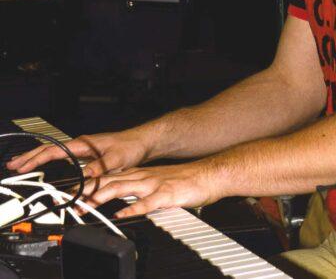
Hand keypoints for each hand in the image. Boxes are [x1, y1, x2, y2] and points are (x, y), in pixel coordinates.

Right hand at [6, 129, 148, 178]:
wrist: (142, 142)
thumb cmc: (130, 146)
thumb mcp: (114, 160)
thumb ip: (97, 169)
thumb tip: (82, 181)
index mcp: (83, 144)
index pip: (54, 151)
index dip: (37, 159)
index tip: (22, 166)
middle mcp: (81, 145)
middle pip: (50, 150)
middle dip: (30, 156)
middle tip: (12, 164)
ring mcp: (83, 149)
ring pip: (55, 153)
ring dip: (38, 158)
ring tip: (21, 164)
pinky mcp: (87, 155)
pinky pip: (63, 157)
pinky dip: (50, 161)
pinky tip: (45, 165)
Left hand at [81, 160, 223, 217]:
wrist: (210, 174)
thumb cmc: (188, 181)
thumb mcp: (159, 183)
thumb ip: (142, 192)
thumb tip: (126, 203)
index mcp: (142, 175)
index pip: (111, 178)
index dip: (91, 186)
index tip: (74, 195)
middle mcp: (145, 177)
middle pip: (111, 181)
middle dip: (89, 191)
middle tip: (71, 202)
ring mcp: (155, 184)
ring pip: (123, 187)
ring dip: (103, 197)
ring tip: (88, 206)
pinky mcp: (167, 194)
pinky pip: (147, 202)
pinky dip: (132, 208)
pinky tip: (121, 215)